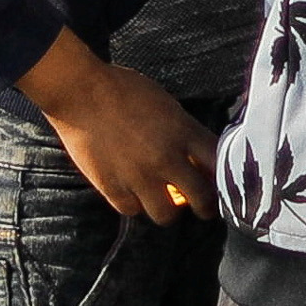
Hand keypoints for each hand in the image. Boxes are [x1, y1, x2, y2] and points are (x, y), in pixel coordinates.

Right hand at [22, 33, 212, 224]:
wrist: (81, 91)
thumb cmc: (124, 90)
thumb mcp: (167, 104)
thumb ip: (185, 131)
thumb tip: (201, 157)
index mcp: (183, 131)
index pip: (220, 166)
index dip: (224, 180)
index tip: (222, 187)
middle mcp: (166, 157)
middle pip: (201, 198)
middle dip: (205, 206)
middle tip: (202, 207)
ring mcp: (139, 175)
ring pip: (166, 215)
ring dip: (167, 210)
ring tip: (162, 200)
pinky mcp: (112, 186)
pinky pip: (133, 210)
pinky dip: (135, 204)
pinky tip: (133, 193)